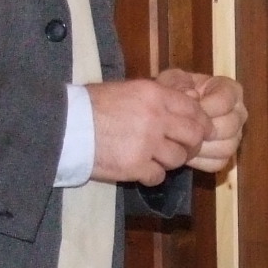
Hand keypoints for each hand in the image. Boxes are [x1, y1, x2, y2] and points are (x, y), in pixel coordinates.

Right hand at [88, 76, 207, 183]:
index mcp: (155, 95)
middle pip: (193, 136)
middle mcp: (156, 118)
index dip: (201, 122)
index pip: (194, 109)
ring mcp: (147, 144)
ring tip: (155, 158)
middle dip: (192, 144)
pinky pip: (159, 176)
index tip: (201, 130)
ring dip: (170, 161)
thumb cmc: (92, 105)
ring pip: (178, 159)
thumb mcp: (127, 90)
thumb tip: (180, 106)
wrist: (66, 126)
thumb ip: (155, 99)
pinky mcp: (136, 166)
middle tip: (183, 148)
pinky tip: (140, 169)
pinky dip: (152, 175)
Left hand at [157, 65, 247, 173]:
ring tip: (182, 142)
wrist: (171, 113)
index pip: (225, 101)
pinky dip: (200, 161)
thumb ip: (180, 84)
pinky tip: (185, 153)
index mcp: (231, 90)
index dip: (204, 108)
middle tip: (182, 131)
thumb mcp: (173, 81)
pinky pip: (218, 163)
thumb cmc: (175, 92)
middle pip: (229, 127)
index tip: (186, 111)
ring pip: (227, 147)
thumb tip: (193, 96)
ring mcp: (235, 136)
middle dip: (202, 130)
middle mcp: (239, 113)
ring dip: (201, 148)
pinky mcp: (227, 155)